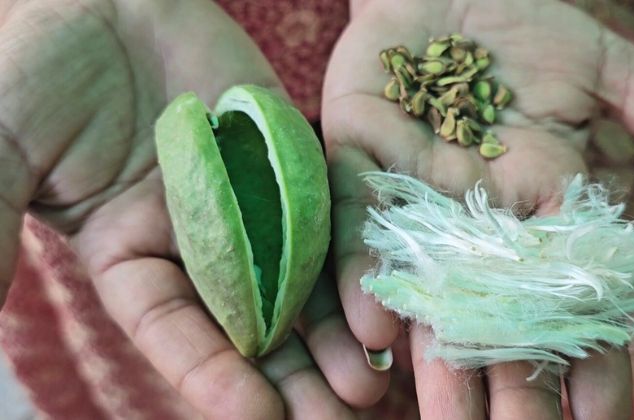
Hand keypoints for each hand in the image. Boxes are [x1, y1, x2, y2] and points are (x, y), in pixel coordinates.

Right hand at [0, 0, 386, 417]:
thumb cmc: (33, 67)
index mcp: (127, 253)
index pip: (174, 330)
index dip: (211, 374)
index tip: (255, 415)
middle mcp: (197, 240)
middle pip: (250, 322)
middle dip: (291, 376)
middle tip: (338, 419)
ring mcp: (250, 201)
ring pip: (300, 280)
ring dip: (336, 333)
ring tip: (371, 382)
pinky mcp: (288, 162)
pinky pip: (327, 212)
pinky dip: (354, 255)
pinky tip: (384, 298)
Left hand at [322, 0, 633, 417]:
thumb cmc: (521, 25)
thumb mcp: (607, 69)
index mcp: (534, 203)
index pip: (563, 297)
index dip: (584, 359)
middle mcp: (471, 217)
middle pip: (492, 315)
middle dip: (507, 383)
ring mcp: (412, 195)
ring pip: (422, 291)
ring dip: (435, 358)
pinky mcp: (358, 160)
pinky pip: (360, 229)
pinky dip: (367, 276)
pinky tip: (377, 334)